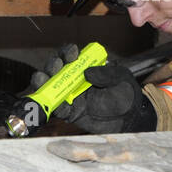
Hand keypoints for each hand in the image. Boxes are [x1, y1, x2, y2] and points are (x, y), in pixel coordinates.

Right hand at [33, 46, 156, 133]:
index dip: (68, 53)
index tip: (72, 54)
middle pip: (56, 71)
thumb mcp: (121, 78)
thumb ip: (106, 74)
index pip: (71, 57)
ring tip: (41, 79)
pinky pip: (59, 110)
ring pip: (51, 89)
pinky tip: (59, 105)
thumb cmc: (126, 94)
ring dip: (43, 83)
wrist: (130, 118)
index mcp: (84, 68)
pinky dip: (56, 107)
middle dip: (52, 66)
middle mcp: (74, 80)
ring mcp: (71, 97)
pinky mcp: (71, 113)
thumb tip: (87, 72)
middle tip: (56, 66)